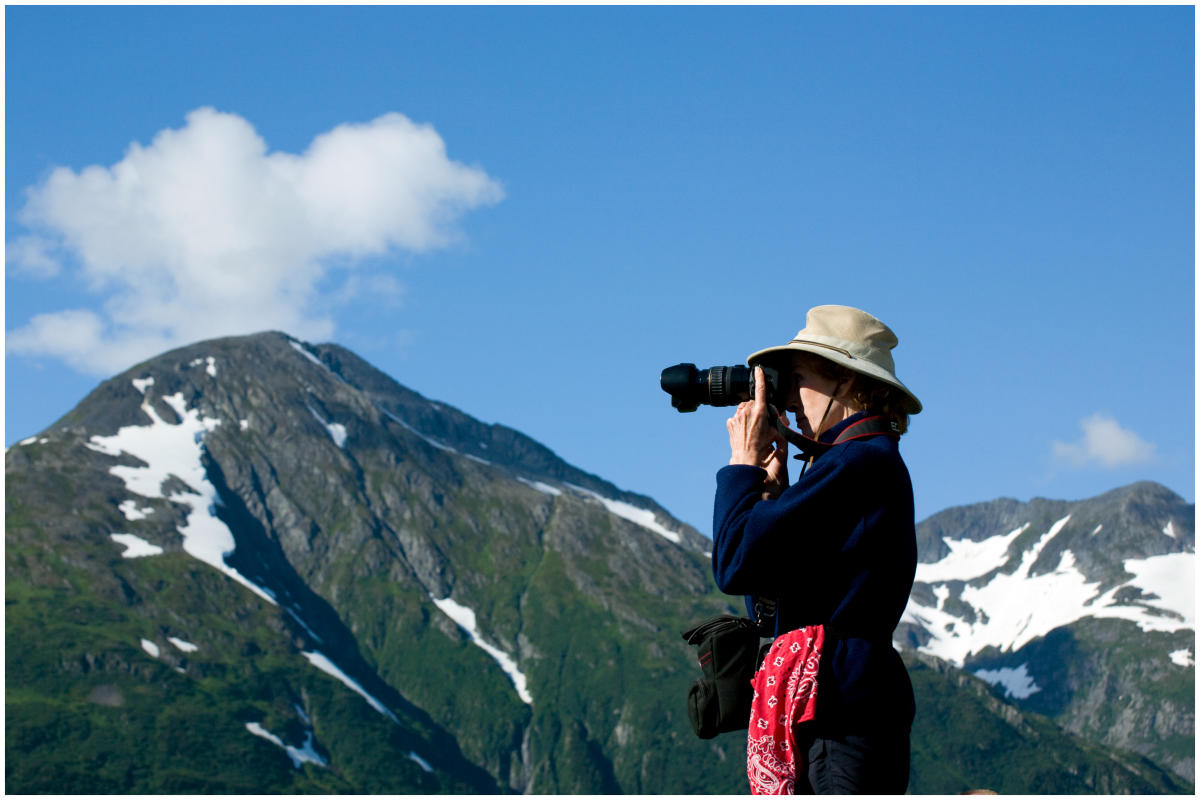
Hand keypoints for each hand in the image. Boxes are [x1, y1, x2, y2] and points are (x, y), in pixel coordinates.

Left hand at [726, 367, 788, 494]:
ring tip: (752, 427)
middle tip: (760, 421)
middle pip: (753, 402)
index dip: (760, 378)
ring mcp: (737, 416)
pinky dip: (740, 420)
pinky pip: (736, 416)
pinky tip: (744, 430)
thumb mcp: (776, 432)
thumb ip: (779, 420)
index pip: (760, 390)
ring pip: (743, 408)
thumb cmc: (763, 445)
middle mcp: (747, 411)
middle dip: (757, 408)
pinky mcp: (730, 421)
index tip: (758, 369)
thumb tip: (782, 415)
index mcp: (760, 411)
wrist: (746, 456)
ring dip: (747, 414)